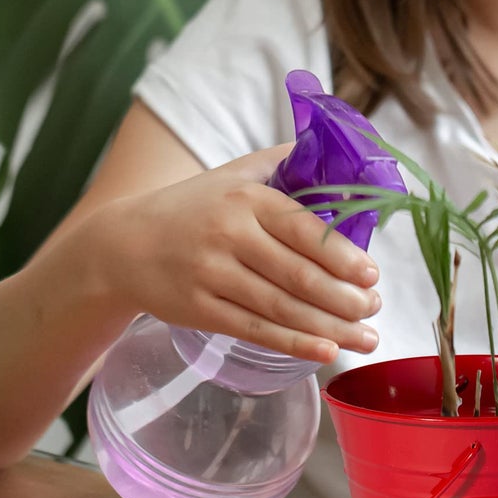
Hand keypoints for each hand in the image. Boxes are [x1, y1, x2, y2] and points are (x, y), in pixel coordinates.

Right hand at [90, 145, 382, 363]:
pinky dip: (294, 343)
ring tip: (366, 336)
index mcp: (246, 198)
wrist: (122, 244)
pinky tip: (325, 351)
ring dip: (331, 326)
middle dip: (346, 297)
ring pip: (282, 307)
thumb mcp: (233, 173)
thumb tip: (336, 146)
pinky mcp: (199, 309)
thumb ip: (282, 161)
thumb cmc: (191, 207)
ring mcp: (213, 274)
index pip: (304, 229)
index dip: (343, 256)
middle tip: (375, 308)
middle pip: (299, 274)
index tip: (373, 274)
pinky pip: (255, 330)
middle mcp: (230, 234)